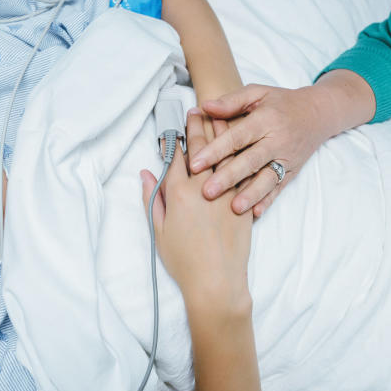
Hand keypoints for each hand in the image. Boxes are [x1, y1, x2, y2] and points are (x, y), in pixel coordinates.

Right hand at [140, 109, 251, 303]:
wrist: (217, 282)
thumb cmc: (183, 261)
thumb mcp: (158, 231)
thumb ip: (151, 198)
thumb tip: (146, 174)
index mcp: (179, 193)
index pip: (177, 155)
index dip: (177, 135)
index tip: (178, 120)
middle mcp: (204, 187)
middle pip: (202, 149)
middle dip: (200, 126)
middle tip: (199, 109)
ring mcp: (227, 194)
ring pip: (226, 155)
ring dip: (223, 133)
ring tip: (223, 115)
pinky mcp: (243, 203)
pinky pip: (244, 173)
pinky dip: (242, 156)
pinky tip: (243, 144)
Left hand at [187, 71, 375, 216]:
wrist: (319, 114)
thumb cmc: (282, 102)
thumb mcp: (258, 93)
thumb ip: (232, 101)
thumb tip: (206, 107)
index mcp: (265, 119)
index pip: (237, 137)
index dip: (215, 150)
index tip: (195, 164)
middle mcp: (277, 140)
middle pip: (251, 161)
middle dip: (229, 177)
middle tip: (207, 192)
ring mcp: (286, 158)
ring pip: (267, 179)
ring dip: (251, 194)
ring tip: (234, 208)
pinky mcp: (292, 171)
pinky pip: (280, 188)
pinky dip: (268, 200)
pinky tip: (255, 212)